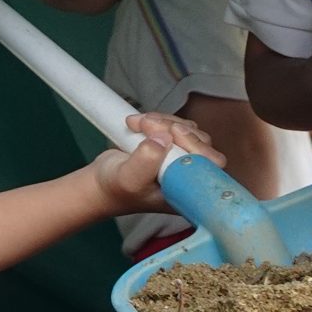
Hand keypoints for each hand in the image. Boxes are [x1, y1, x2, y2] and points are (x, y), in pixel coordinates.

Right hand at [89, 113, 221, 215]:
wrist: (102, 182)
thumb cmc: (115, 188)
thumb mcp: (128, 178)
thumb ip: (146, 161)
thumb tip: (164, 139)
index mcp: (185, 192)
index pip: (210, 166)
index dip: (195, 146)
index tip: (171, 136)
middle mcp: (188, 176)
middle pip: (201, 143)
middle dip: (174, 129)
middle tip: (147, 124)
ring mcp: (182, 160)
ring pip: (190, 131)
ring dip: (166, 122)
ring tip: (140, 123)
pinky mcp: (173, 146)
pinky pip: (178, 126)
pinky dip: (161, 119)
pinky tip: (143, 123)